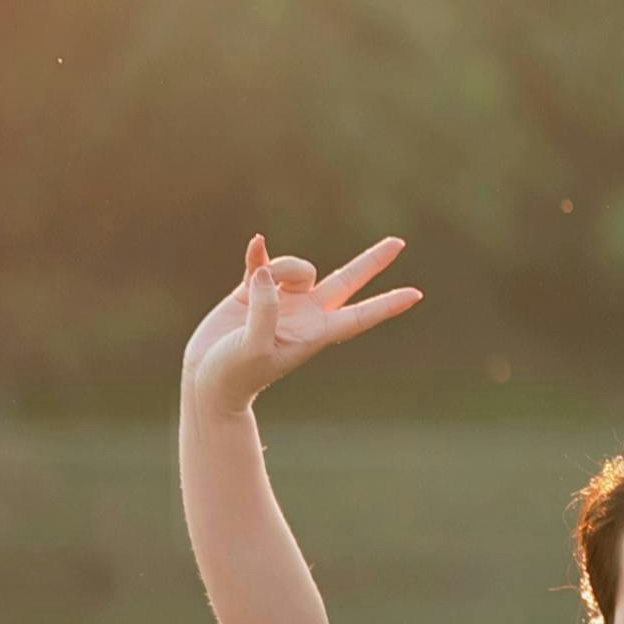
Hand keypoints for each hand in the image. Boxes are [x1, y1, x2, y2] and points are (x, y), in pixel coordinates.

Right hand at [179, 233, 419, 416]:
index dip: (387, 304)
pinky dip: (259, 255)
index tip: (416, 295)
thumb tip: (267, 274)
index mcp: (315, 333)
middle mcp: (304, 314)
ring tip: (253, 287)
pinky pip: (262, 264)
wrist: (206, 380)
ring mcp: (280, 301)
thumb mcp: (253, 347)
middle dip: (372, 262)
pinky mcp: (252, 292)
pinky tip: (257, 245)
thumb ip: (265, 310)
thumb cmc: (235, 374)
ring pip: (295, 267)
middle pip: (346, 281)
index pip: (360, 316)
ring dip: (280, 267)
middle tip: (399, 243)